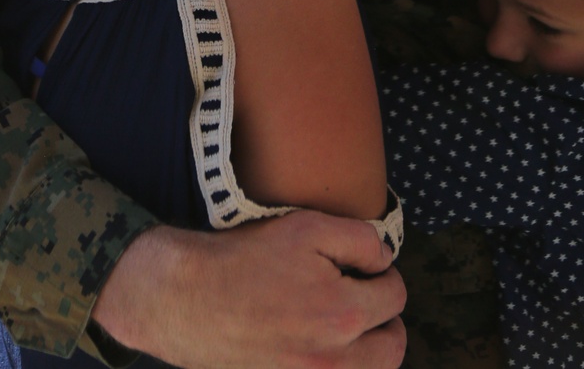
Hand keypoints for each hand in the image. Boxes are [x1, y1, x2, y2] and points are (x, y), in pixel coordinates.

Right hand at [92, 213, 405, 368]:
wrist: (189, 299)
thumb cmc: (247, 258)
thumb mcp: (307, 227)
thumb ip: (360, 240)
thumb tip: (385, 260)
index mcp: (343, 315)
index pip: (395, 297)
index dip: (382, 273)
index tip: (361, 267)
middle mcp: (333, 360)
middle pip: (393, 347)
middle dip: (384, 317)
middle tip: (360, 295)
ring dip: (368, 347)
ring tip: (346, 323)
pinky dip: (341, 364)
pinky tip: (321, 343)